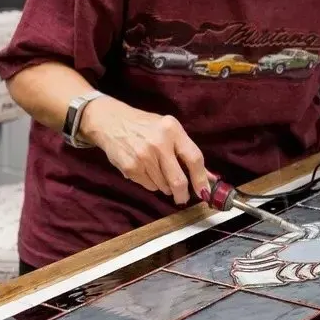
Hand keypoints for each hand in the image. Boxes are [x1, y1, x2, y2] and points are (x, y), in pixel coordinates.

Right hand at [79, 97, 212, 204]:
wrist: (109, 121)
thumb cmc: (143, 126)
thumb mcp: (167, 130)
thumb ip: (187, 151)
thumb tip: (209, 177)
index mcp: (172, 129)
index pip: (194, 158)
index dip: (201, 178)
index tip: (205, 192)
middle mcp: (159, 142)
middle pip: (178, 180)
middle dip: (182, 194)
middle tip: (182, 198)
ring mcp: (143, 156)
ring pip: (163, 186)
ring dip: (164, 186)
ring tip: (157, 172)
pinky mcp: (131, 167)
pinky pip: (149, 186)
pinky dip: (151, 183)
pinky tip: (144, 169)